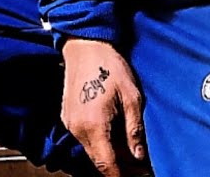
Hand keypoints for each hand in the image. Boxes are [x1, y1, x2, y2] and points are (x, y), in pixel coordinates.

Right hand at [60, 39, 147, 175]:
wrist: (85, 46)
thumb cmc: (110, 65)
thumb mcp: (131, 97)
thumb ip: (134, 129)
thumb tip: (139, 156)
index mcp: (94, 126)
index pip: (106, 165)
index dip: (122, 175)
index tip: (138, 176)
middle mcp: (77, 129)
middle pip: (98, 160)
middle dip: (119, 167)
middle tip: (140, 167)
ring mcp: (70, 124)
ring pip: (92, 150)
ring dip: (110, 154)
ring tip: (132, 151)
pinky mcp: (68, 117)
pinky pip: (85, 138)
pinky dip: (100, 142)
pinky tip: (116, 137)